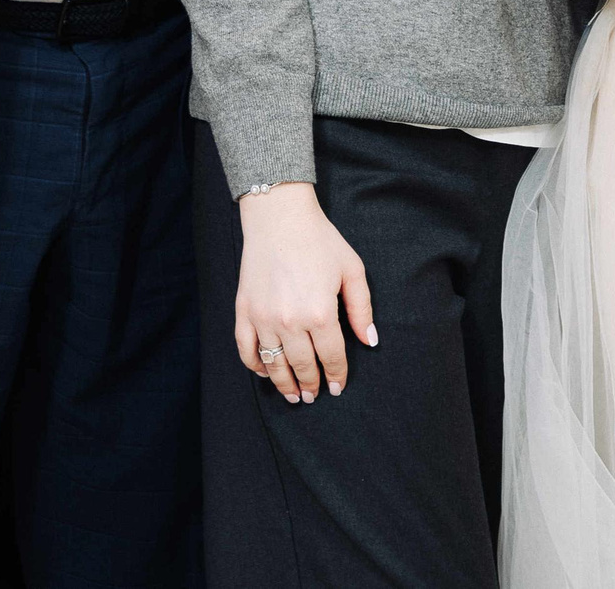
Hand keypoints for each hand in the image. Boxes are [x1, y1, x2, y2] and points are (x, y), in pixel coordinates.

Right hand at [234, 184, 374, 403]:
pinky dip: (255, 365)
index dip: (336, 375)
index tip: (337, 387)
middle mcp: (289, 321)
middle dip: (311, 384)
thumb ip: (362, 308)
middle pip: (302, 365)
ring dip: (284, 384)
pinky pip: (246, 349)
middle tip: (315, 396)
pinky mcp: (244, 311)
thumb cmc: (320, 241)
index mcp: (320, 312)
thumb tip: (370, 340)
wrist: (280, 218)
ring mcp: (263, 318)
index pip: (331, 356)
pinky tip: (266, 373)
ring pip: (274, 364)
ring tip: (294, 395)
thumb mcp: (351, 270)